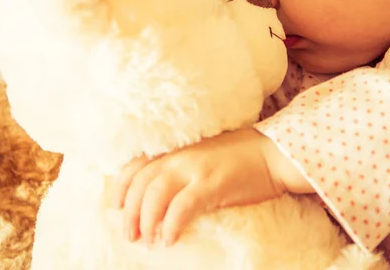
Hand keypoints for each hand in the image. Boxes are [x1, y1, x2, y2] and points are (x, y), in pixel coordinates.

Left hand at [112, 129, 311, 246]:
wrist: (273, 154)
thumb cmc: (242, 157)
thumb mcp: (205, 156)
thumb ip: (183, 167)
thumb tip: (163, 194)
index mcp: (178, 149)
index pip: (136, 164)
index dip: (120, 187)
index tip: (115, 207)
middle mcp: (181, 155)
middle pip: (140, 183)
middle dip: (128, 212)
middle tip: (130, 236)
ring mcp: (196, 167)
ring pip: (154, 194)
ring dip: (145, 220)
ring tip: (148, 241)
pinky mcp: (212, 183)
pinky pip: (182, 206)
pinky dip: (171, 225)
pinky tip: (170, 240)